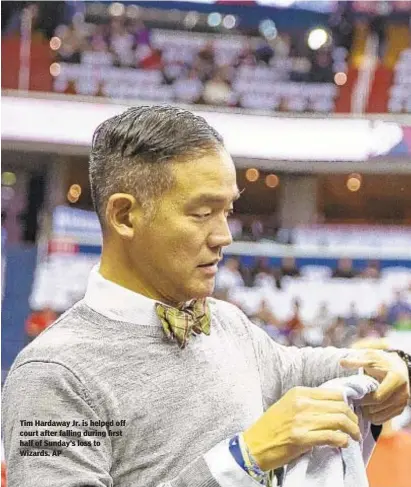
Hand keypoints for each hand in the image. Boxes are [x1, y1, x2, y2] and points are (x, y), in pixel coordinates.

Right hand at [242, 386, 360, 471]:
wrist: (254, 445)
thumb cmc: (271, 427)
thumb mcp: (288, 405)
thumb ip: (308, 403)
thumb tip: (332, 406)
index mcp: (298, 393)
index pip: (333, 393)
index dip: (347, 404)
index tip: (350, 414)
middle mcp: (301, 403)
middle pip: (340, 406)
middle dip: (353, 418)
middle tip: (355, 428)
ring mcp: (301, 420)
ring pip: (339, 420)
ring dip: (352, 430)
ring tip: (354, 437)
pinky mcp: (302, 438)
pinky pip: (332, 436)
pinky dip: (342, 440)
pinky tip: (343, 444)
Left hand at [340, 349, 409, 424]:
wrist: (396, 366)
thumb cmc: (380, 361)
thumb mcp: (369, 357)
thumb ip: (355, 361)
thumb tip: (341, 362)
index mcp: (396, 379)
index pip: (378, 397)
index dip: (363, 399)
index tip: (351, 396)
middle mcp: (403, 393)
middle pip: (378, 407)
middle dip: (363, 407)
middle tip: (350, 402)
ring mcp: (403, 403)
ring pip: (380, 416)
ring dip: (366, 413)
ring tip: (355, 406)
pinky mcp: (400, 409)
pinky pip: (383, 419)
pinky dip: (372, 417)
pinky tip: (363, 409)